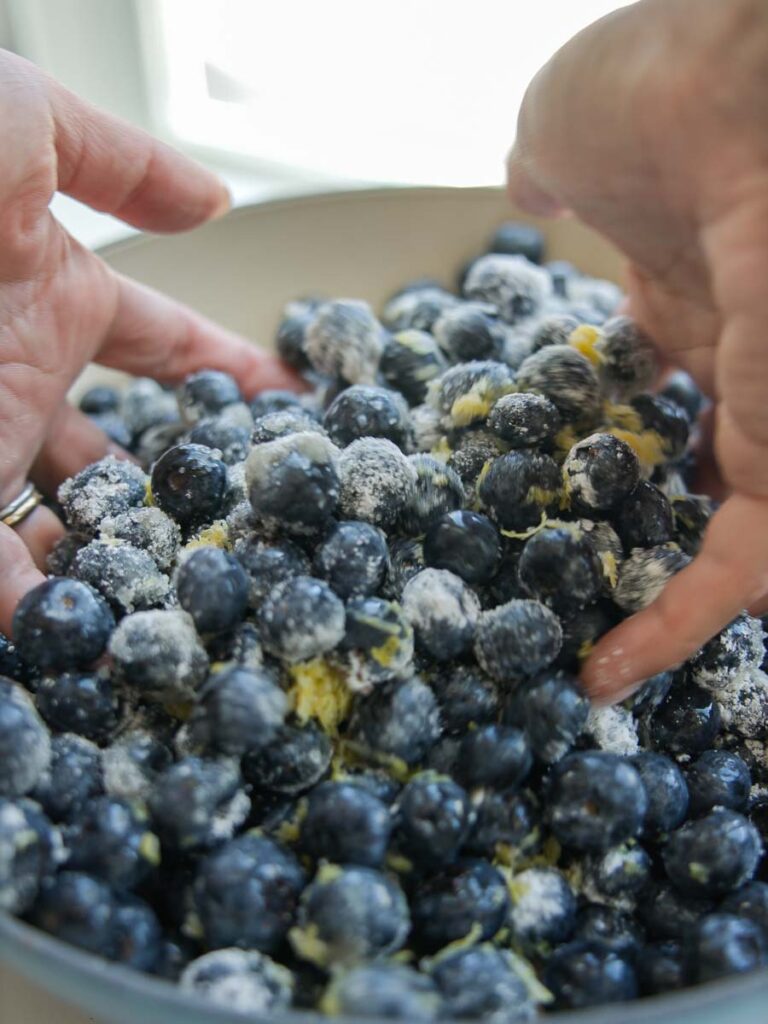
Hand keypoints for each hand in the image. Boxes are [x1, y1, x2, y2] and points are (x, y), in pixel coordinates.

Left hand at [0, 50, 296, 633]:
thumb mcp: (24, 124)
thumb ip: (125, 164)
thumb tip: (217, 204)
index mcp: (56, 300)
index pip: (165, 349)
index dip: (231, 376)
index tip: (293, 412)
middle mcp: (24, 385)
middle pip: (121, 458)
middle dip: (183, 493)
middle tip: (254, 530)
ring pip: (69, 531)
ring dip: (125, 566)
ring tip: (197, 603)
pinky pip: (3, 576)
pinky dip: (40, 614)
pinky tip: (97, 643)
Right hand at [506, 0, 767, 700]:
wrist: (752, 97)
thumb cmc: (658, 97)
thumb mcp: (570, 128)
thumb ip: (548, 167)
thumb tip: (532, 182)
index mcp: (692, 289)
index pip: (661, 382)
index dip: (618, 424)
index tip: (568, 465)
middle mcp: (742, 363)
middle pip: (703, 465)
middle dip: (651, 519)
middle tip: (581, 579)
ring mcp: (765, 415)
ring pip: (731, 533)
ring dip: (659, 598)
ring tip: (585, 659)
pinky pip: (736, 570)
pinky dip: (673, 630)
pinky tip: (603, 676)